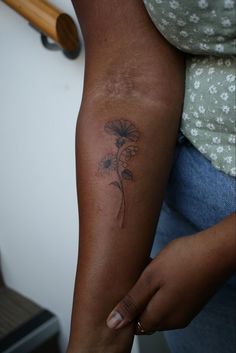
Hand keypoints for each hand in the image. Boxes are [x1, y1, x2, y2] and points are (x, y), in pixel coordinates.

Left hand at [106, 230, 231, 333]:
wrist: (216, 252)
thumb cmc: (184, 261)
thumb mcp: (150, 278)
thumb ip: (132, 302)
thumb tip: (113, 324)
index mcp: (161, 317)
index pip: (134, 325)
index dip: (127, 308)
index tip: (124, 288)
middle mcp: (174, 320)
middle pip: (146, 317)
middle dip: (138, 300)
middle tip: (137, 276)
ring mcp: (185, 312)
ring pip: (158, 307)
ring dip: (150, 293)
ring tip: (149, 269)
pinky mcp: (192, 301)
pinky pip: (170, 301)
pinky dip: (162, 290)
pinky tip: (162, 270)